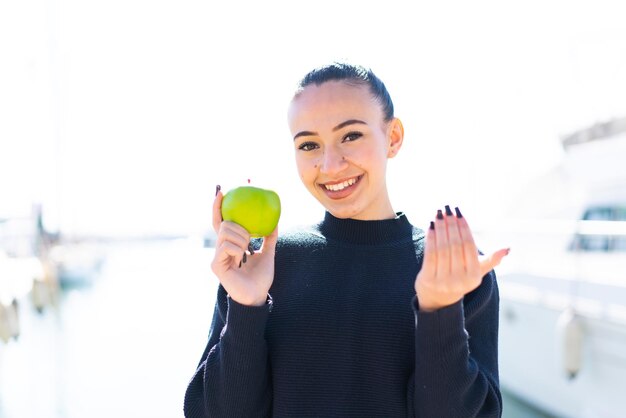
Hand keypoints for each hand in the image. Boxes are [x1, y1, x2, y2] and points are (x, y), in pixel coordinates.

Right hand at [210, 186, 277, 306]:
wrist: (258, 295)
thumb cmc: (261, 277)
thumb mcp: (268, 252)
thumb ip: (269, 237)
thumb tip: (275, 220)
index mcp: (230, 244)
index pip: (221, 220)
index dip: (218, 205)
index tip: (222, 189)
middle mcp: (220, 248)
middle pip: (224, 224)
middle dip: (239, 226)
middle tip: (250, 237)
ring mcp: (216, 256)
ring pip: (226, 233)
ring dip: (242, 239)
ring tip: (247, 250)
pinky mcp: (216, 265)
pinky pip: (227, 247)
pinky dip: (238, 250)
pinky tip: (242, 259)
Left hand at [415, 206, 508, 311]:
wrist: (438, 301)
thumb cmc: (459, 279)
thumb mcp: (477, 273)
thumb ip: (491, 261)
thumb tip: (508, 249)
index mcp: (474, 276)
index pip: (469, 246)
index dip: (464, 228)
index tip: (459, 213)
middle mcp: (459, 280)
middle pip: (455, 245)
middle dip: (451, 225)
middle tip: (447, 209)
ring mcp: (443, 281)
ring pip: (442, 248)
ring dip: (440, 228)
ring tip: (438, 214)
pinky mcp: (427, 280)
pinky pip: (430, 255)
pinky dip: (430, 239)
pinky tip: (431, 226)